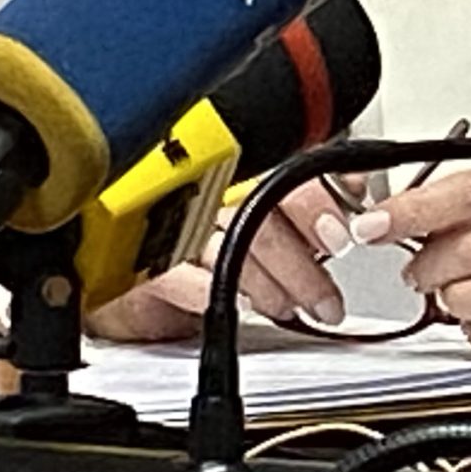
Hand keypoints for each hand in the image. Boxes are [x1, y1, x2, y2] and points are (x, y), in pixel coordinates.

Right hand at [82, 176, 365, 341]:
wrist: (116, 280)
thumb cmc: (185, 238)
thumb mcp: (252, 217)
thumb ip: (299, 200)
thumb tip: (354, 191)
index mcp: (230, 164)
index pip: (281, 169)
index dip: (318, 202)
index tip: (342, 234)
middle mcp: (199, 186)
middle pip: (262, 214)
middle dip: (303, 263)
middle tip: (327, 298)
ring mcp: (166, 222)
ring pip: (232, 246)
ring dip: (270, 284)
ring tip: (293, 307)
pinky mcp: (138, 262)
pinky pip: (183, 275)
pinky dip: (218, 292)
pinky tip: (240, 306)